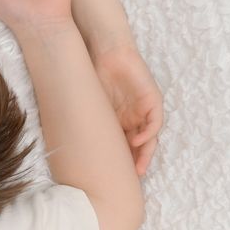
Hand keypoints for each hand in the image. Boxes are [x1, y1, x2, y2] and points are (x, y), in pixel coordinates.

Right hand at [92, 43, 162, 174]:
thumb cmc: (93, 75)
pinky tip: (138, 141)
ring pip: (150, 136)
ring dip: (146, 152)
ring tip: (139, 166)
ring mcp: (143, 108)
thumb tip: (74, 148)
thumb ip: (91, 123)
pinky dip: (148, 133)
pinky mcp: (152, 99)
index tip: (117, 177)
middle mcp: (133, 117)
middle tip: (133, 177)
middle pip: (140, 144)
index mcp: (119, 120)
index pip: (124, 145)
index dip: (123, 161)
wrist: (105, 51)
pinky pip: (155, 120)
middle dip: (137, 161)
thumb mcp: (90, 105)